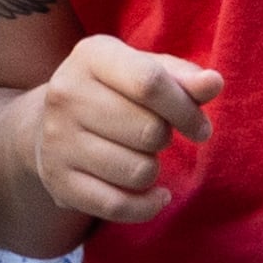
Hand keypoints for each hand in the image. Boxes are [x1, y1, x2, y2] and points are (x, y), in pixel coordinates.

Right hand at [24, 35, 214, 228]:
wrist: (49, 123)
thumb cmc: (115, 91)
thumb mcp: (146, 71)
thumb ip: (184, 78)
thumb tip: (214, 83)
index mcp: (92, 56)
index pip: (150, 83)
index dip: (185, 109)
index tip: (200, 127)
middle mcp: (67, 94)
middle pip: (148, 131)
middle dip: (167, 138)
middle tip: (158, 136)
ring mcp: (57, 140)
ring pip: (137, 172)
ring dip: (153, 169)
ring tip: (142, 156)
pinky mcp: (58, 181)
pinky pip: (117, 206)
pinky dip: (146, 206)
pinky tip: (155, 195)